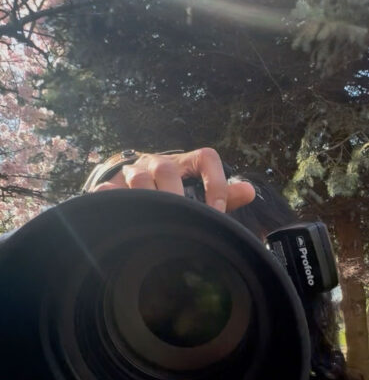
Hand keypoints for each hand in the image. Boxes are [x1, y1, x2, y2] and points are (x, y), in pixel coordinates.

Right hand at [93, 148, 255, 212]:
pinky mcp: (111, 186)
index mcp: (184, 163)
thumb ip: (223, 194)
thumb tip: (250, 191)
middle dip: (177, 196)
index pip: (206, 158)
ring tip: (157, 221)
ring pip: (139, 178)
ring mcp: (133, 172)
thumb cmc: (171, 190)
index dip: (216, 182)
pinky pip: (108, 190)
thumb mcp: (197, 190)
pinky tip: (120, 214)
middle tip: (184, 219)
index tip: (218, 211)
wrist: (128, 182)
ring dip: (149, 199)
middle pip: (167, 170)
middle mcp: (158, 163)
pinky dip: (112, 199)